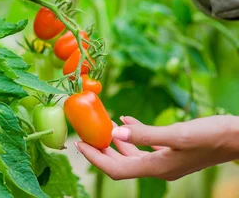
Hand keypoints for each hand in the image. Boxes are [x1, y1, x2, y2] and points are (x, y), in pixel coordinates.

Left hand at [75, 115, 238, 180]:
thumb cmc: (212, 135)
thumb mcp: (178, 134)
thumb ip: (146, 135)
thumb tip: (116, 133)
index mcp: (157, 168)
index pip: (117, 170)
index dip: (95, 158)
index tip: (79, 144)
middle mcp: (159, 168)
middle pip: (121, 164)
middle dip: (101, 150)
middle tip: (84, 133)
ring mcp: (167, 161)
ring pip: (132, 155)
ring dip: (115, 142)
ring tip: (101, 125)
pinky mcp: (173, 152)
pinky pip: (146, 147)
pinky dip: (133, 136)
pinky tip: (126, 121)